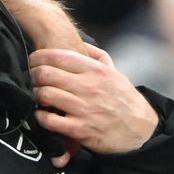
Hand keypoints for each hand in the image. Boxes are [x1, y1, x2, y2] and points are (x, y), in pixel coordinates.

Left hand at [29, 45, 157, 155]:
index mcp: (96, 71)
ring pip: (45, 94)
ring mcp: (84, 109)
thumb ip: (97, 56)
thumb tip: (80, 43)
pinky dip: (41, 117)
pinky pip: (49, 120)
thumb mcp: (115, 73)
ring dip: (36, 95)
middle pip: (45, 74)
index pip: (57, 56)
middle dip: (33, 75)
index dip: (38, 57)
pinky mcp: (80, 129)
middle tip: (32, 79)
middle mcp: (89, 87)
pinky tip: (43, 115)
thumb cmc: (124, 100)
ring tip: (39, 96)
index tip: (33, 61)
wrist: (141, 130)